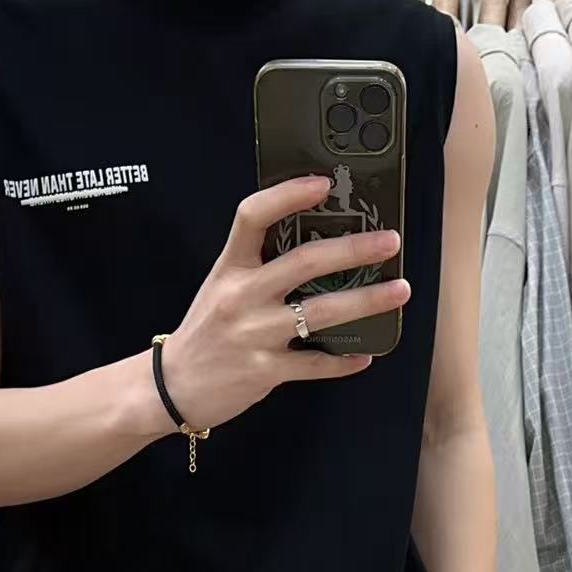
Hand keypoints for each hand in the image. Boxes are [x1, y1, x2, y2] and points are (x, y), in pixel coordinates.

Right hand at [159, 176, 409, 431]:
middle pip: (304, 262)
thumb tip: (314, 244)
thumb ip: (257, 265)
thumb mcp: (221, 287)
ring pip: (321, 313)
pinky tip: (365, 354)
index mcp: (230, 268)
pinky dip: (343, 361)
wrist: (172, 387)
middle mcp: (243, 297)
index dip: (288, 195)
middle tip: (389, 241)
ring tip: (398, 290)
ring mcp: (255, 335)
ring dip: (366, 301)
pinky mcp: (265, 371)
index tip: (323, 184)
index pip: (254, 216)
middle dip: (354, 249)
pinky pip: (315, 364)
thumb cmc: (206, 332)